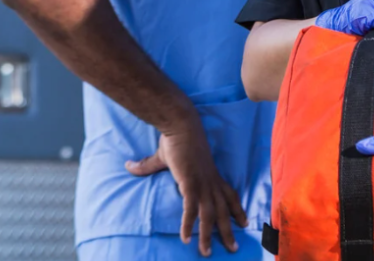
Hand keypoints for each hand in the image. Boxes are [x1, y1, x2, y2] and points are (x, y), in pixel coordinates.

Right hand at [125, 115, 247, 255]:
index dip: (237, 209)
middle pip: (224, 210)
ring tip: (206, 252)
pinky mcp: (190, 183)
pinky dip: (188, 224)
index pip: (230, 195)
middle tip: (233, 248)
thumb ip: (148, 165)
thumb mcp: (165, 157)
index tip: (244, 223)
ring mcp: (202, 183)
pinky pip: (191, 209)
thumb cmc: (176, 138)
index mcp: (211, 175)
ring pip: (209, 215)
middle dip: (229, 230)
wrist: (180, 125)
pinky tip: (185, 238)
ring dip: (208, 235)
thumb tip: (129, 166)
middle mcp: (210, 182)